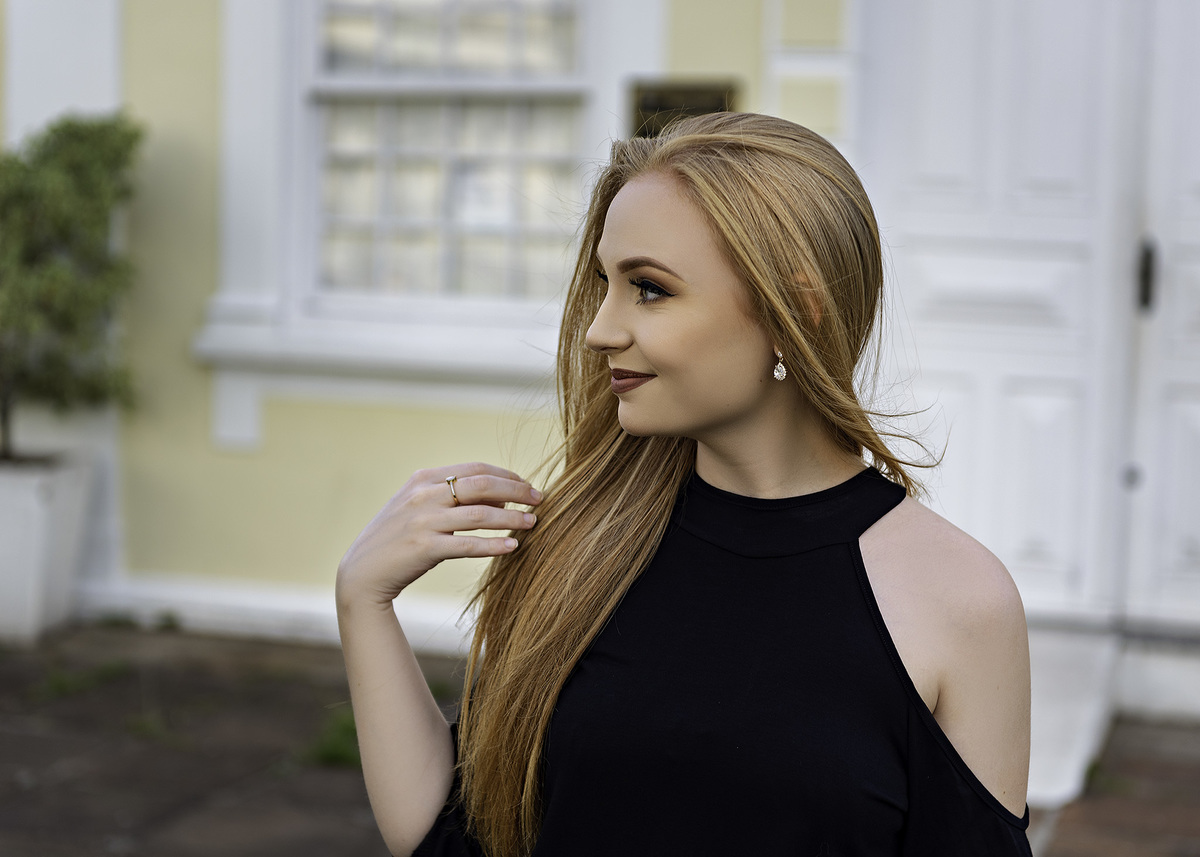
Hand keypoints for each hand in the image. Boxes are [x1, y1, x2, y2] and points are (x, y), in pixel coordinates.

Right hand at [336, 462, 541, 607]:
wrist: (362, 572)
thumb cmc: (397, 538)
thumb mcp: (417, 506)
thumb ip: (450, 495)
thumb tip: (498, 493)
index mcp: (423, 479)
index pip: (475, 469)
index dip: (506, 475)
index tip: (527, 485)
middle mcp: (423, 495)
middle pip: (482, 485)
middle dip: (516, 491)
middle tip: (539, 500)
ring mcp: (423, 521)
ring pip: (480, 514)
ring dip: (512, 518)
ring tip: (533, 523)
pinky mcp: (424, 548)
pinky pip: (468, 545)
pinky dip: (494, 545)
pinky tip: (513, 547)